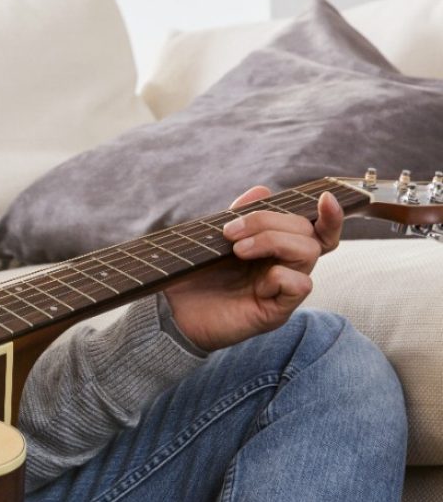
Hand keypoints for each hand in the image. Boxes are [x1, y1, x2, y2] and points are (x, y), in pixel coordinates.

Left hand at [165, 186, 342, 351]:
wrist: (172, 310)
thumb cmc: (193, 274)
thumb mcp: (211, 237)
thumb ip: (238, 215)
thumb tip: (263, 190)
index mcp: (273, 247)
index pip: (315, 229)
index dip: (330, 215)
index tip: (325, 196)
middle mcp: (284, 266)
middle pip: (308, 232)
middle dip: (268, 221)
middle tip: (230, 233)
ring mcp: (282, 288)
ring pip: (309, 251)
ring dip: (273, 241)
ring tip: (238, 250)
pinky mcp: (277, 311)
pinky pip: (300, 285)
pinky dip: (279, 275)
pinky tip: (255, 283)